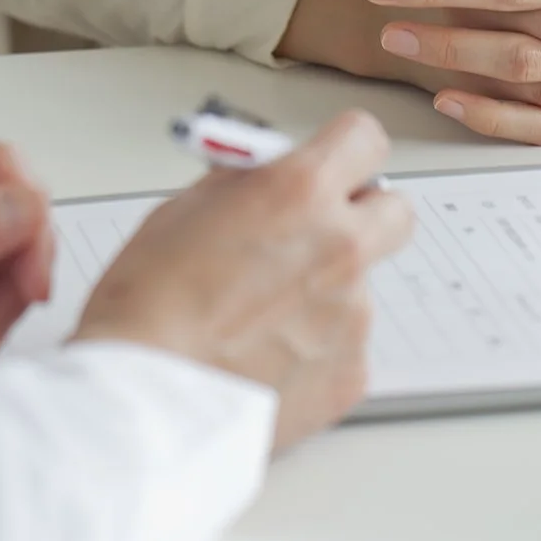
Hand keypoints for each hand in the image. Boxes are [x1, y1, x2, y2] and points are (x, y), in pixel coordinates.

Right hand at [72, 112, 411, 451]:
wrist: (144, 400)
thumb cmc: (146, 308)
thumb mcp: (181, 210)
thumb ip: (243, 187)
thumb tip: (264, 179)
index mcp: (301, 193)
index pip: (364, 140)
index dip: (345, 151)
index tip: (333, 164)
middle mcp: (341, 248)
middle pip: (395, 212)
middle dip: (363, 217)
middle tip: (316, 234)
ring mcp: (354, 315)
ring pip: (360, 287)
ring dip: (326, 293)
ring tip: (257, 321)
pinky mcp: (351, 374)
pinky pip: (346, 347)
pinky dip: (315, 350)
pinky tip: (264, 360)